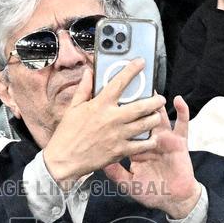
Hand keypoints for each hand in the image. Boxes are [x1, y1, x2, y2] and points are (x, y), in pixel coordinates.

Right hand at [43, 62, 166, 184]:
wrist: (63, 160)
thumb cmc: (67, 134)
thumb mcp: (73, 108)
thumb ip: (84, 89)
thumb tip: (89, 72)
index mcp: (100, 105)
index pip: (119, 83)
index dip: (132, 70)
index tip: (140, 63)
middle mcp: (112, 118)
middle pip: (141, 106)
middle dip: (155, 101)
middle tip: (160, 99)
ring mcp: (117, 135)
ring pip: (145, 124)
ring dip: (154, 119)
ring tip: (156, 116)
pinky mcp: (119, 151)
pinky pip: (141, 145)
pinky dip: (149, 141)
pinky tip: (151, 138)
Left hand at [103, 96, 201, 218]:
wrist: (173, 199)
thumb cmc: (151, 192)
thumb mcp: (128, 183)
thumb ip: (115, 172)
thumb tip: (100, 161)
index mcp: (134, 146)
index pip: (124, 128)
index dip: (119, 115)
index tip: (111, 100)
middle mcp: (148, 139)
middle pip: (140, 118)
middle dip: (136, 103)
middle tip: (129, 85)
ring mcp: (164, 138)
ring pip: (158, 116)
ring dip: (155, 103)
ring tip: (151, 87)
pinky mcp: (178, 141)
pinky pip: (182, 124)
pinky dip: (182, 111)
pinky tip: (177, 100)